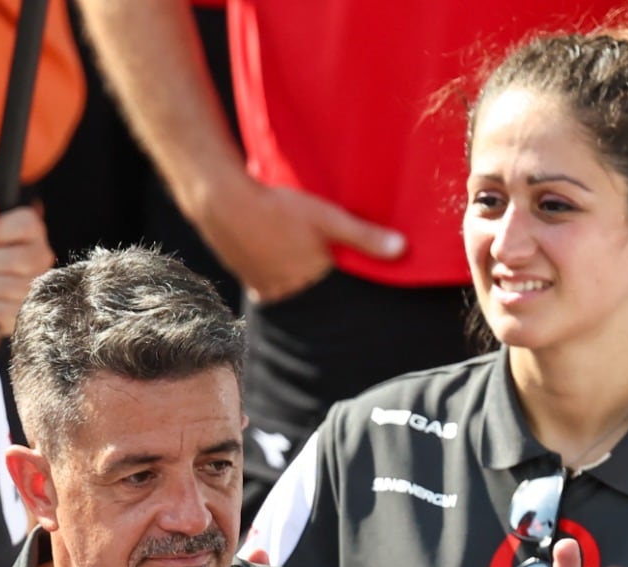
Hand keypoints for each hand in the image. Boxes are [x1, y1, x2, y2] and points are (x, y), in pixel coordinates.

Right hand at [194, 173, 405, 302]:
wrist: (226, 205)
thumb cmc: (280, 209)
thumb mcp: (329, 218)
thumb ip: (365, 237)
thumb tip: (402, 249)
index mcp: (310, 280)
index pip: (337, 298)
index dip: (345, 292)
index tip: (351, 291)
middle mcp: (287, 291)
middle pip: (313, 301)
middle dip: (321, 293)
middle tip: (326, 283)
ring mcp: (265, 289)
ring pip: (290, 296)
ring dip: (299, 288)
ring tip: (303, 271)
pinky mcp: (248, 282)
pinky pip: (269, 291)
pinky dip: (278, 283)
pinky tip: (280, 264)